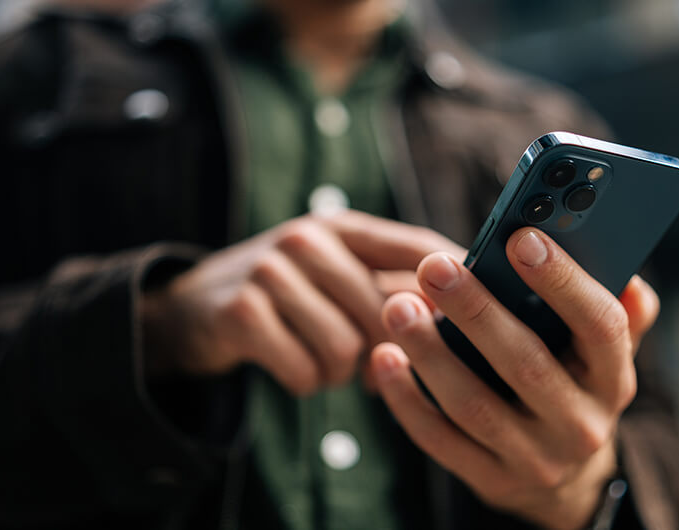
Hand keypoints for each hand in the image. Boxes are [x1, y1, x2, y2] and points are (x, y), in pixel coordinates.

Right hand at [141, 211, 462, 394]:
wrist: (192, 309)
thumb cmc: (286, 297)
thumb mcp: (335, 276)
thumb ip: (390, 288)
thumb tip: (463, 320)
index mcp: (343, 227)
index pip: (419, 247)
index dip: (457, 282)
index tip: (486, 314)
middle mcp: (309, 237)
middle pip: (387, 311)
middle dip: (386, 351)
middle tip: (370, 365)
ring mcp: (271, 270)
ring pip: (347, 347)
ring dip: (340, 373)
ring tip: (325, 363)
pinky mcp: (242, 311)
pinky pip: (305, 370)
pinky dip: (306, 382)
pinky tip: (295, 367)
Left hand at [369, 227, 658, 528]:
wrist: (565, 480)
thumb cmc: (575, 387)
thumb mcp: (604, 354)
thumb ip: (619, 312)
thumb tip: (626, 273)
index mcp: (613, 379)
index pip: (599, 326)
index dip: (563, 281)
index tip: (520, 238)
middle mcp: (580, 425)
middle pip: (526, 363)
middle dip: (476, 311)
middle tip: (435, 267)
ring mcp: (534, 459)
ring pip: (474, 404)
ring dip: (430, 352)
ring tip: (398, 306)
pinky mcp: (490, 480)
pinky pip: (440, 439)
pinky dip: (408, 398)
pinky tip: (385, 357)